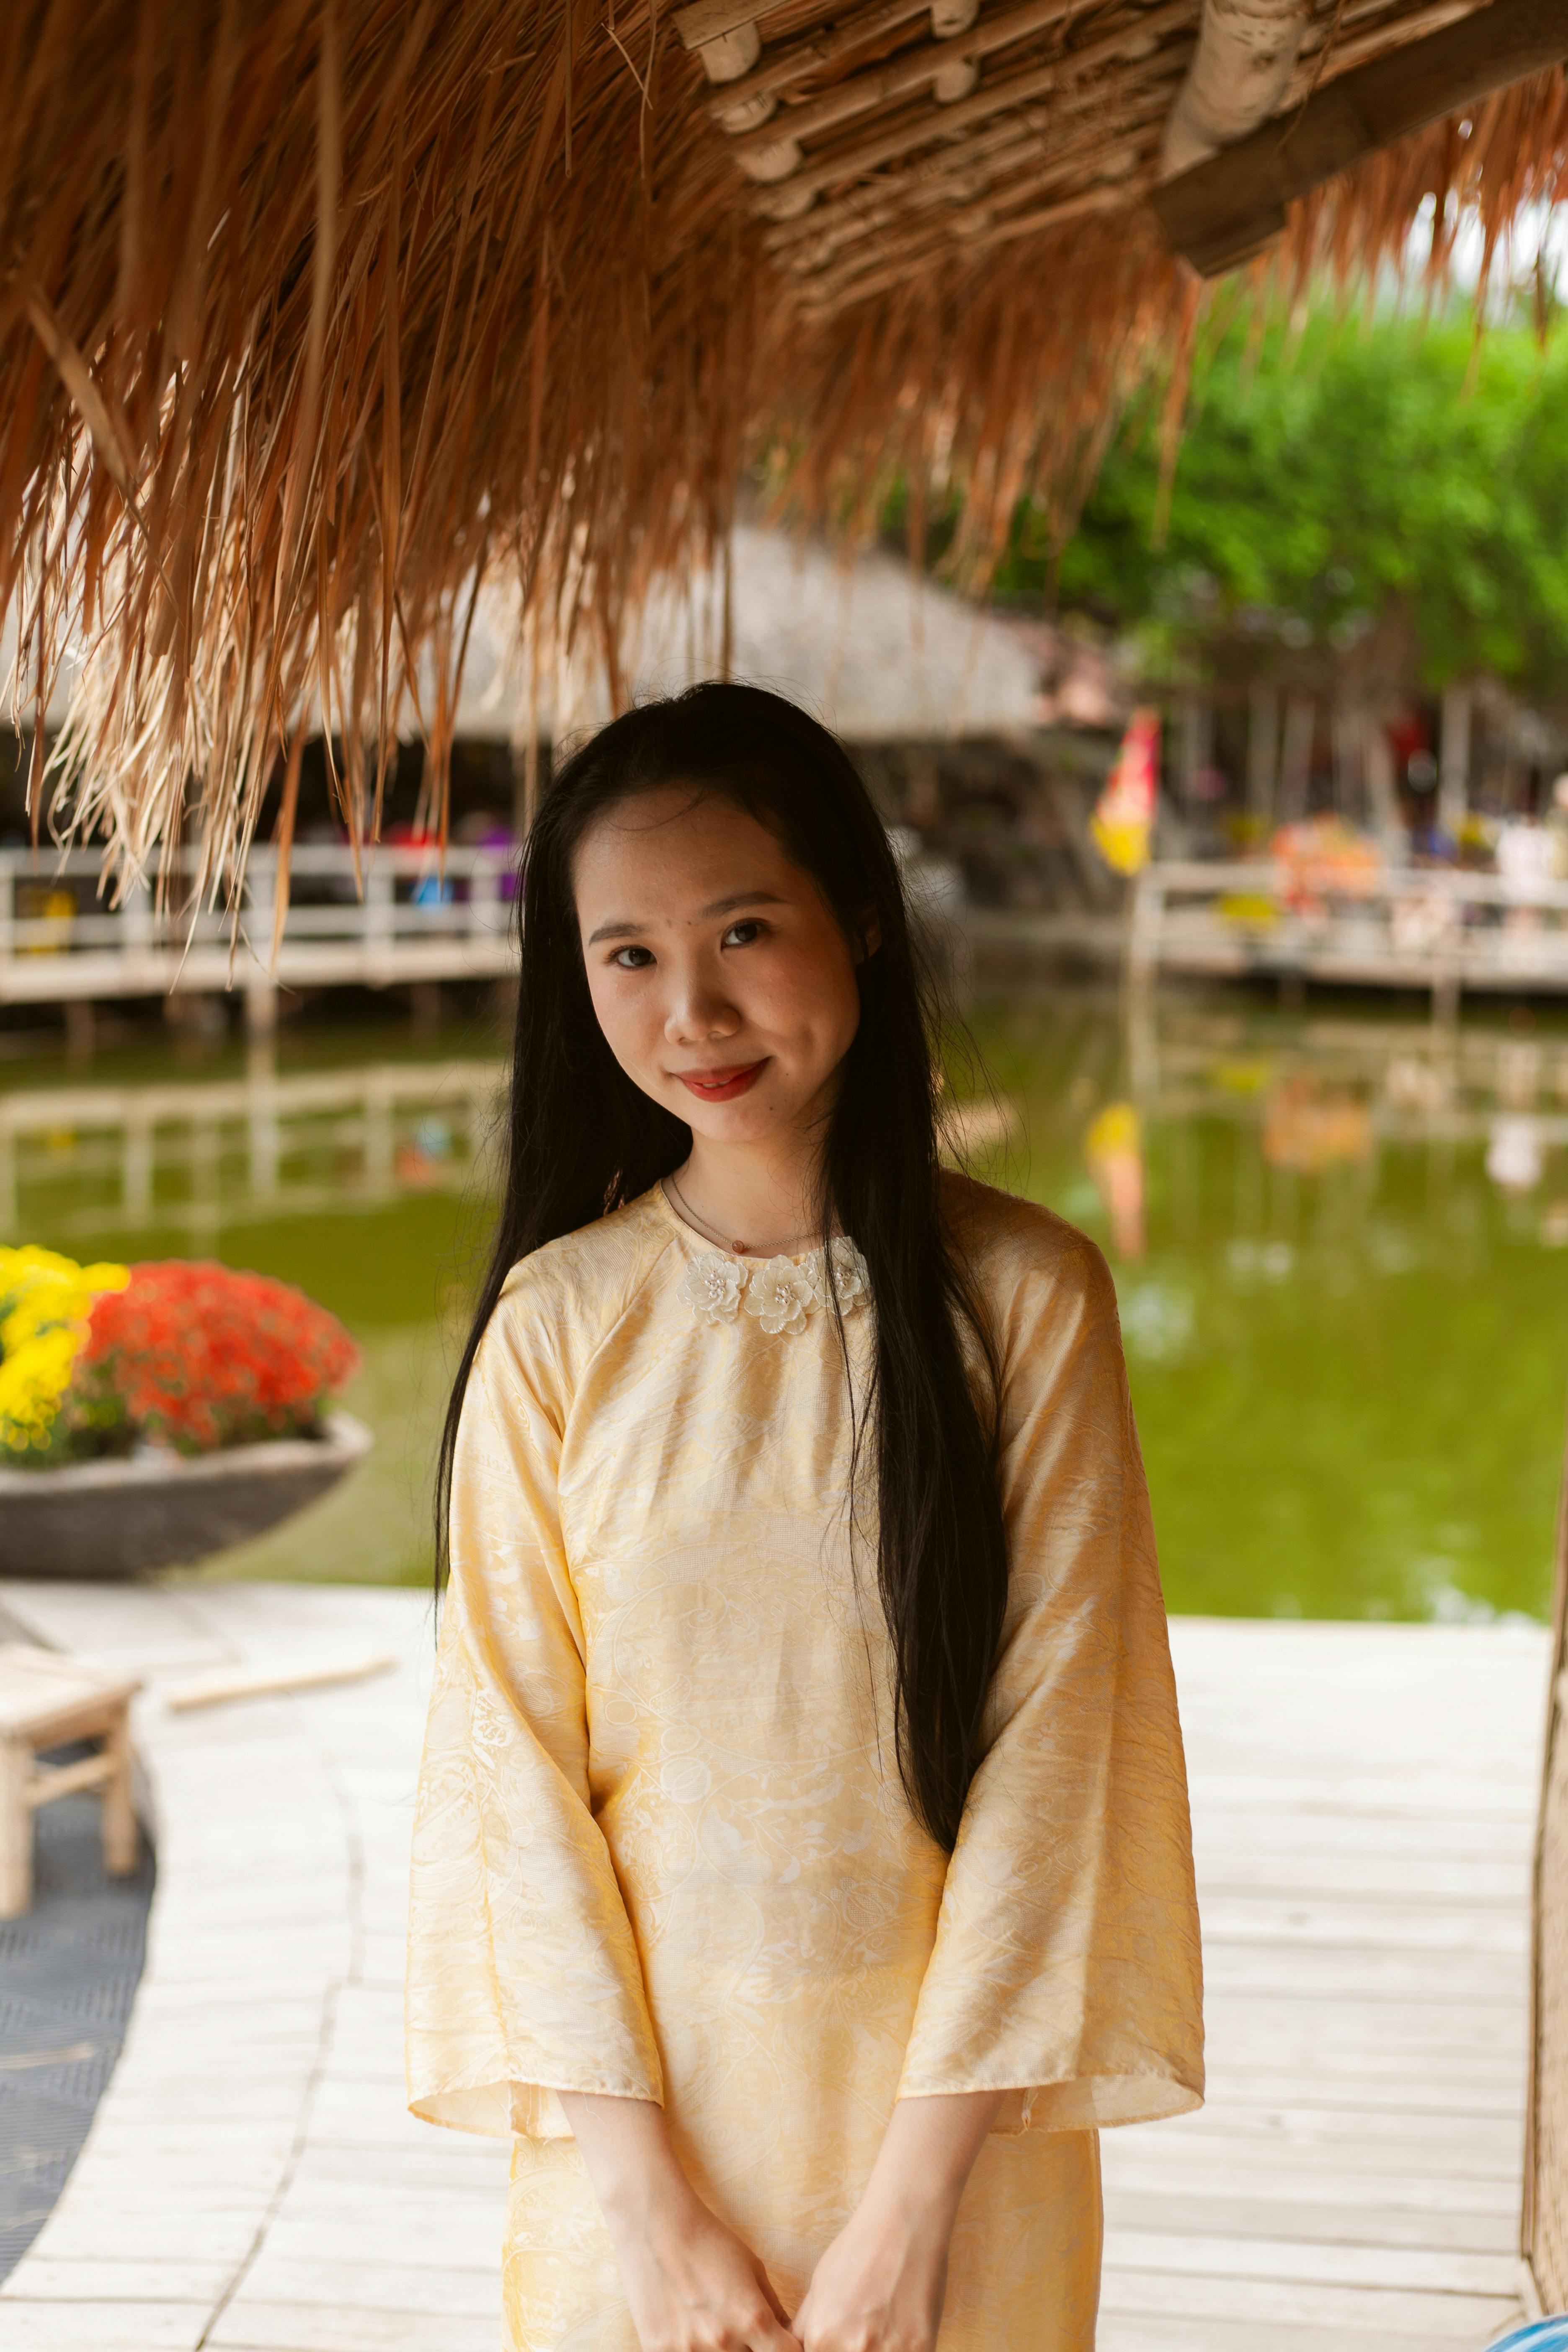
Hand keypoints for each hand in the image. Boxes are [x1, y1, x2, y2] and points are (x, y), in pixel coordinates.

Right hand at [559, 2092, 799, 2351]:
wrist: (656, 2225)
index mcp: (752, 2318)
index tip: (776, 2340)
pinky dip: (691, 2347)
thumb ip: (774, 2310)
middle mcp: (723, 2341)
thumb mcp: (753, 2268)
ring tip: (708, 2318)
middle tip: (736, 2322)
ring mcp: (689, 2351)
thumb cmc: (709, 2241)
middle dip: (750, 2347)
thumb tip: (789, 2340)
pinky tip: (685, 2323)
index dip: (784, 2348)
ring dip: (720, 2349)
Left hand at [793, 2090, 1003, 2351]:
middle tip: (864, 2327)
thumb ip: (806, 2328)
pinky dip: (902, 2349)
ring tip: (883, 2326)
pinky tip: (901, 2327)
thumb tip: (797, 2348)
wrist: (903, 2226)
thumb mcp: (818, 2288)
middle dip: (852, 2350)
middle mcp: (851, 2350)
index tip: (841, 2338)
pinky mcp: (920, 2350)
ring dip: (879, 2350)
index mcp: (820, 2337)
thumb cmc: (858, 2251)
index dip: (830, 2348)